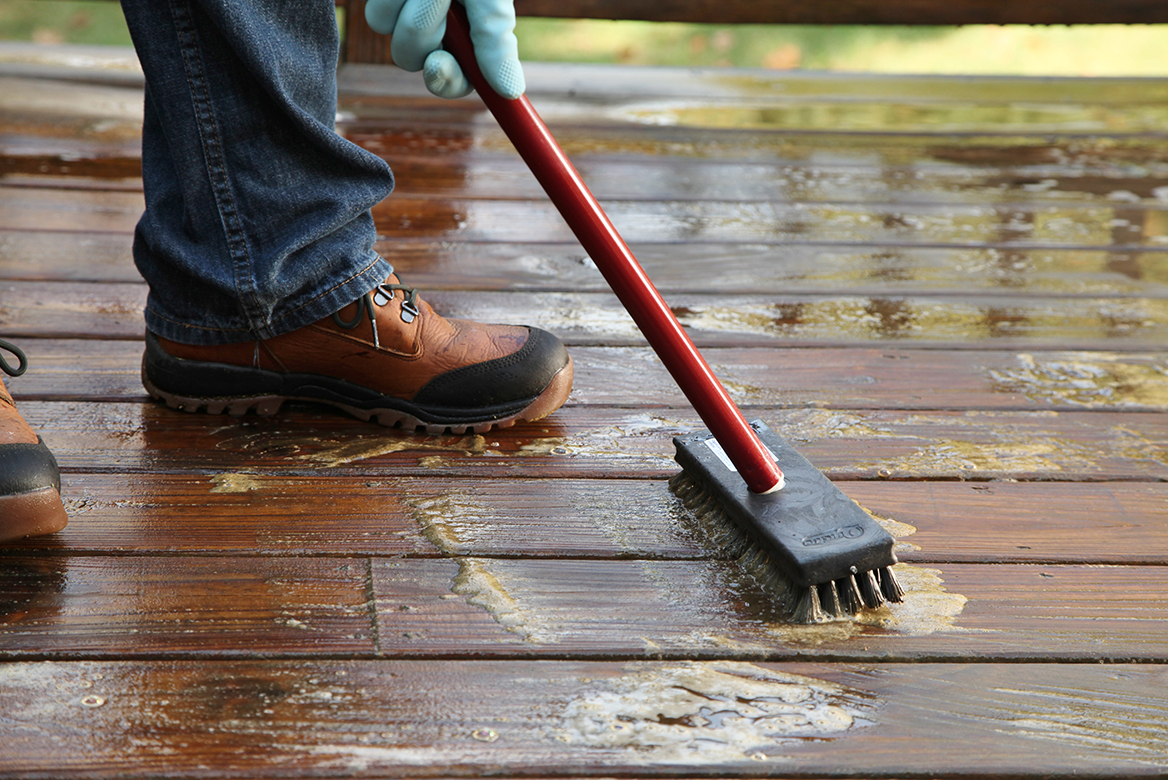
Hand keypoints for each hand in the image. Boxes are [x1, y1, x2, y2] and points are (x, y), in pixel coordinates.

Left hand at [365, 0, 524, 99]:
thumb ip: (497, 41)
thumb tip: (512, 90)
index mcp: (469, 37)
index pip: (457, 78)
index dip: (449, 81)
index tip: (442, 67)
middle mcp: (438, 30)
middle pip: (416, 59)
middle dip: (424, 29)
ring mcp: (406, 15)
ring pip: (393, 37)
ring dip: (411, 7)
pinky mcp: (386, 3)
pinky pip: (377, 18)